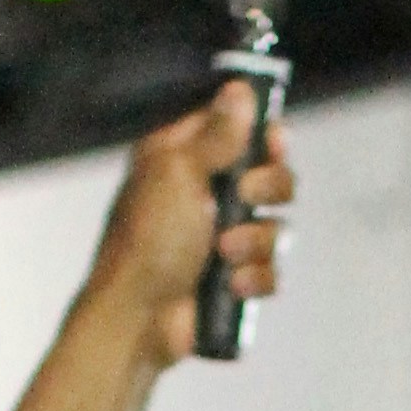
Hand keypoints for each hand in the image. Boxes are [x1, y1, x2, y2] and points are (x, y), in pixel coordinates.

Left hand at [90, 78, 296, 369]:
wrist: (136, 320)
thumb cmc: (148, 242)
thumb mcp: (179, 173)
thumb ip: (217, 134)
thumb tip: (241, 90)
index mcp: (184, 159)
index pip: (239, 130)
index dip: (263, 136)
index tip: (274, 144)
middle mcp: (205, 194)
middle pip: (270, 175)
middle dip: (266, 189)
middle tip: (243, 199)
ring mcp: (220, 239)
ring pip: (274, 226)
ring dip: (257, 240)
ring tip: (225, 254)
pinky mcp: (231, 280)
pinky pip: (269, 271)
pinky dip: (256, 279)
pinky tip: (232, 285)